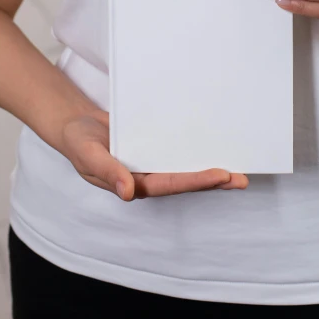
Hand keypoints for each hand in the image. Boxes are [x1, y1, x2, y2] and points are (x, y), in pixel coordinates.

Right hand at [61, 109, 249, 201]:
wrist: (76, 126)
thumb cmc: (79, 143)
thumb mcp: (88, 156)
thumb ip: (109, 173)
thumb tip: (128, 193)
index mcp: (133, 183)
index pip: (170, 184)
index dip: (196, 180)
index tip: (221, 175)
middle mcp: (146, 175)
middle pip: (185, 180)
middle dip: (214, 181)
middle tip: (242, 179)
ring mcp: (151, 162)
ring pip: (185, 167)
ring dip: (210, 168)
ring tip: (238, 169)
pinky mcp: (154, 146)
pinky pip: (177, 150)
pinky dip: (195, 149)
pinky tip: (214, 145)